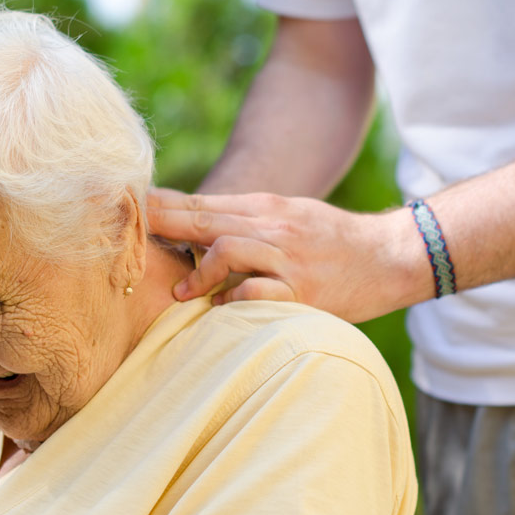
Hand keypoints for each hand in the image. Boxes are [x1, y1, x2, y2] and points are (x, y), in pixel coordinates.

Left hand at [146, 188, 429, 322]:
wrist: (391, 256)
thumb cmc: (334, 242)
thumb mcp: (290, 219)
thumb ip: (246, 224)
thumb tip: (195, 233)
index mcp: (264, 209)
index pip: (202, 203)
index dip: (160, 205)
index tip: (125, 209)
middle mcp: (272, 228)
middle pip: (204, 219)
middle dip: (160, 224)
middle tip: (123, 236)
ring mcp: (287, 258)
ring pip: (227, 249)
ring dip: (198, 271)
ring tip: (179, 294)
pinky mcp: (304, 291)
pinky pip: (258, 293)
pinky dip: (235, 301)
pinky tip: (223, 311)